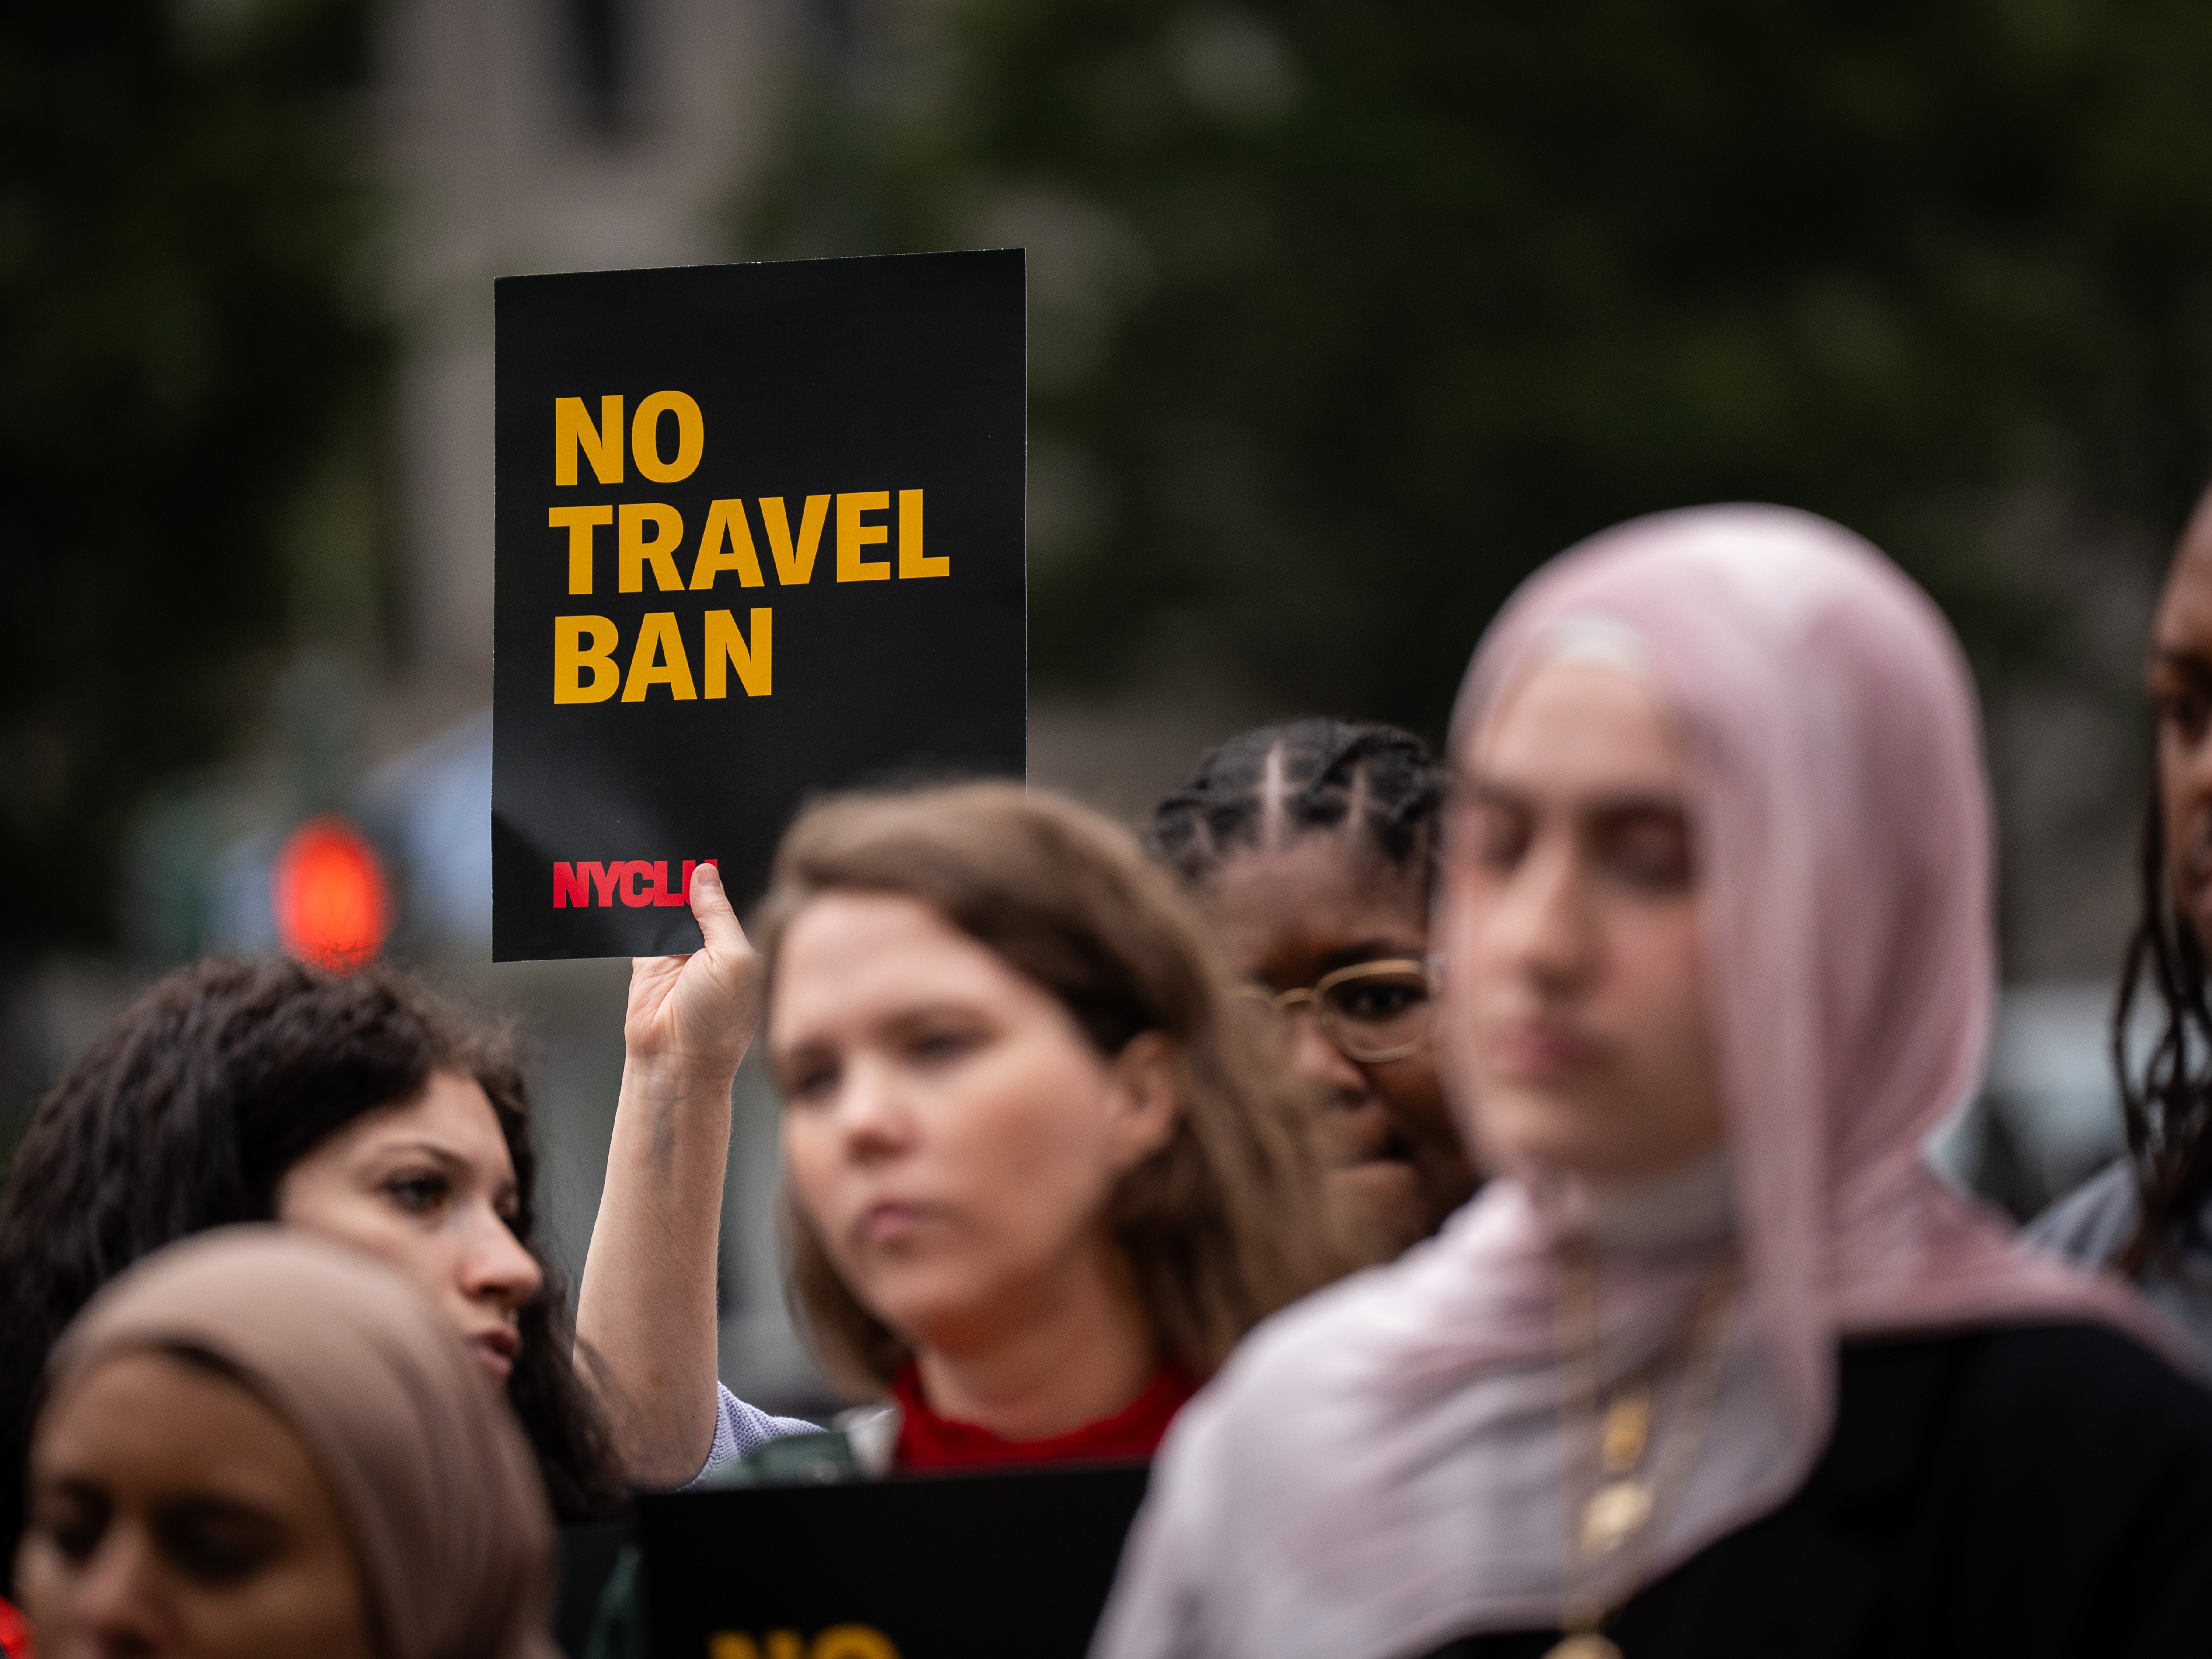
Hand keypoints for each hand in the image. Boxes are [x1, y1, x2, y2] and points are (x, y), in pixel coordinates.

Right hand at [623, 861, 761, 1082]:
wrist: (675, 1060)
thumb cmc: (718, 1023)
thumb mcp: (734, 959)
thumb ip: (718, 914)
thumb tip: (706, 874)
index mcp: (741, 943)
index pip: (726, 897)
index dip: (713, 877)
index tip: (701, 850)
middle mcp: (711, 945)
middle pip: (694, 897)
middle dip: (683, 879)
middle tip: (671, 857)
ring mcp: (678, 952)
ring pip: (666, 906)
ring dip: (657, 890)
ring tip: (649, 867)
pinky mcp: (647, 960)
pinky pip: (640, 925)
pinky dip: (634, 908)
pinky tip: (633, 889)